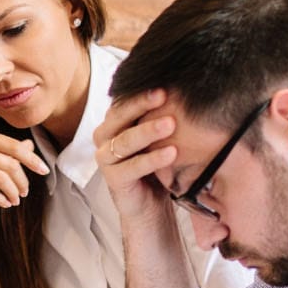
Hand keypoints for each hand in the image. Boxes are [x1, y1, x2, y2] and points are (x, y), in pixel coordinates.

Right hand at [0, 127, 50, 220]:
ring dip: (13, 191)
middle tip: (25, 192)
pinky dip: (1, 199)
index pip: (13, 146)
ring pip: (1, 178)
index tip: (44, 171)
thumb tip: (29, 146)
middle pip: (9, 163)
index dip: (32, 159)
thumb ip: (1, 148)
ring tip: (15, 200)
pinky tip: (5, 203)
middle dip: (22, 180)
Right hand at [94, 88, 177, 226]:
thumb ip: (159, 114)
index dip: (142, 91)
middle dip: (142, 104)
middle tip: (164, 94)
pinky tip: (171, 152)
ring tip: (171, 124)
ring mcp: (105, 158)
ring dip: (148, 131)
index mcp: (114, 121)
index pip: (124, 100)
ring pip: (125, 141)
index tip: (165, 82)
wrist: (149, 205)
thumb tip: (182, 84)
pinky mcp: (113, 180)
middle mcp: (105, 136)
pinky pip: (132, 167)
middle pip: (120, 115)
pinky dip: (151, 159)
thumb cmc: (155, 165)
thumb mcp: (157, 136)